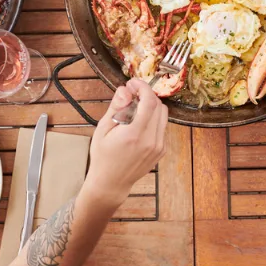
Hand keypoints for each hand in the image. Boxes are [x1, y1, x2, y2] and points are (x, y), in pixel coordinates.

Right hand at [84, 79, 167, 207]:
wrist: (111, 183)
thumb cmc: (103, 156)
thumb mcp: (102, 129)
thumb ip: (116, 107)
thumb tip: (125, 90)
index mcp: (134, 135)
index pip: (149, 102)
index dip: (143, 87)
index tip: (133, 82)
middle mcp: (151, 141)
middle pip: (158, 105)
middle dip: (146, 94)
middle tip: (131, 93)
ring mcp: (158, 147)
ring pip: (163, 114)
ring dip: (151, 105)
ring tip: (134, 107)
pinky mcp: (161, 150)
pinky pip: (162, 126)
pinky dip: (153, 118)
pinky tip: (138, 122)